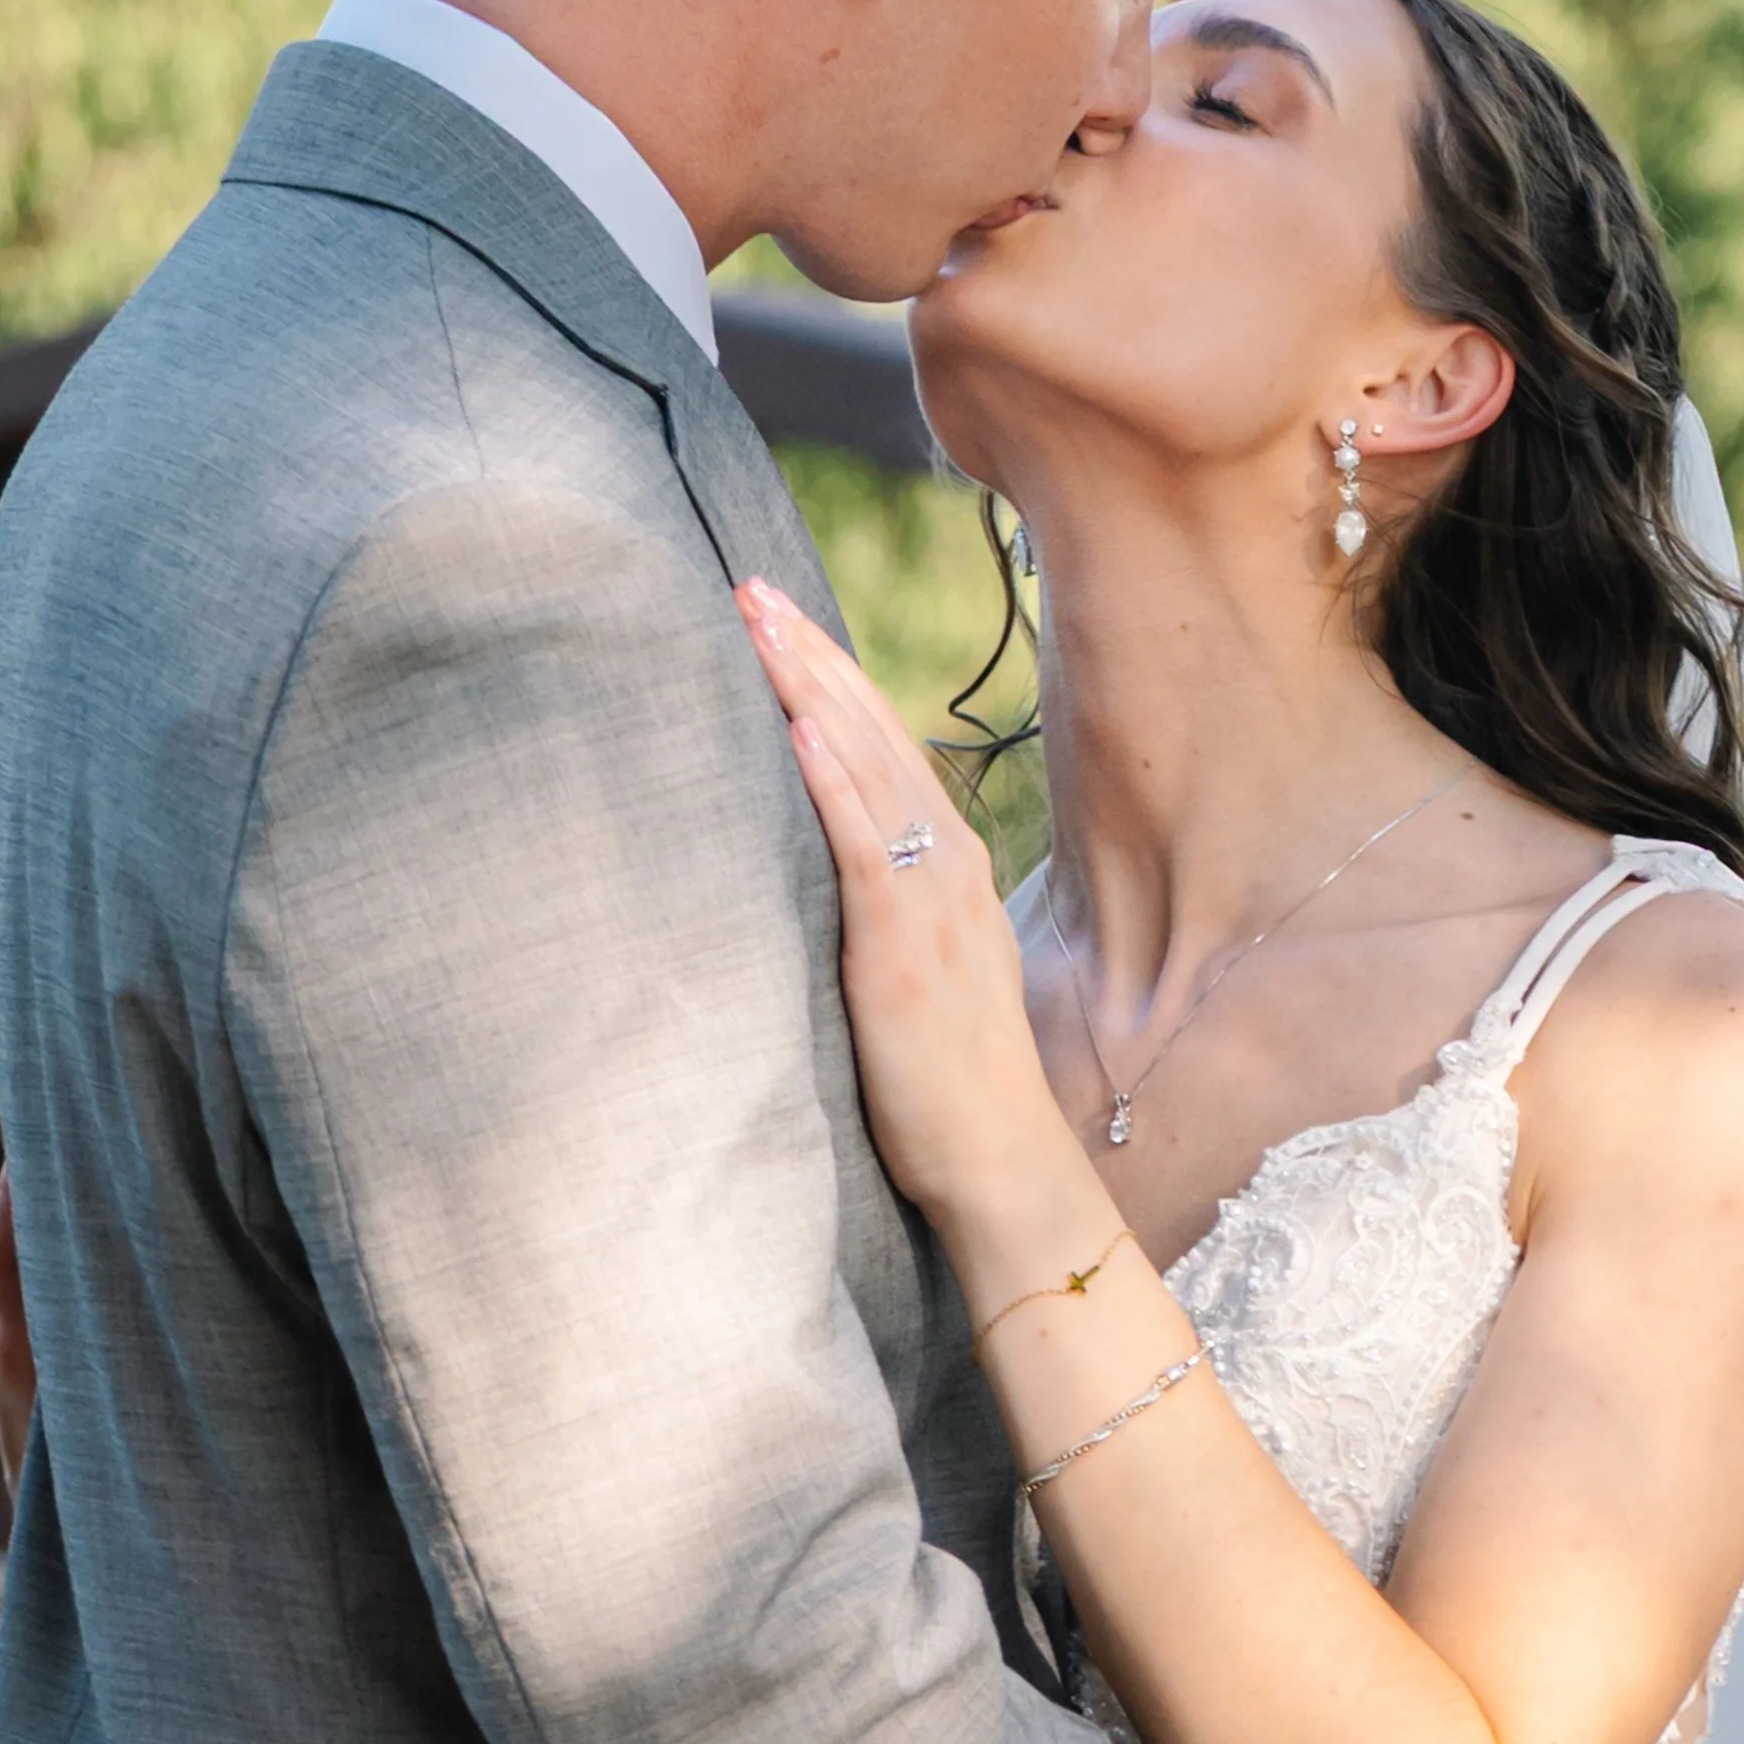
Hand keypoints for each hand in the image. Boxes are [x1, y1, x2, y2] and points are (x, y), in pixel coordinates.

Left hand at [735, 582, 1073, 1222]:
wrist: (996, 1158)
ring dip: (809, 689)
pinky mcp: (904, 943)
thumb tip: (826, 879)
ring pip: (864, 766)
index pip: (879, 744)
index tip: (775, 616)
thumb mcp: (913, 970)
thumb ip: (881, 911)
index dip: (827, 675)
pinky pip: (866, 844)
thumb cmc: (946, 1081)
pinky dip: (833, 781)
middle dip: (809, 654)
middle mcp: (944, 861)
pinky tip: (797, 728)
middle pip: (869, 731)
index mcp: (944, 863)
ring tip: (758, 624)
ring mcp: (929, 897)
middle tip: (746, 585)